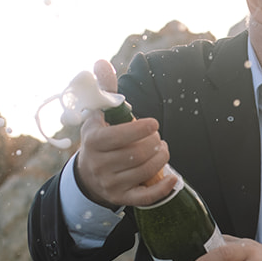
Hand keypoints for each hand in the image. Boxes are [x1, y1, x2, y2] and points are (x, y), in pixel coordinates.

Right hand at [73, 58, 170, 209]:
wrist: (87, 174)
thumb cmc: (99, 138)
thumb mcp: (98, 114)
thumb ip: (104, 90)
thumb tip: (101, 62)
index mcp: (93, 142)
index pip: (119, 136)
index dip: (140, 129)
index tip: (153, 123)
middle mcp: (99, 165)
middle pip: (137, 154)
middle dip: (154, 143)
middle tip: (158, 137)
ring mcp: (110, 184)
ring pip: (145, 171)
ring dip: (161, 158)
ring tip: (162, 150)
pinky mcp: (121, 199)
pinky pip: (146, 197)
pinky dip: (163, 188)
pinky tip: (174, 179)